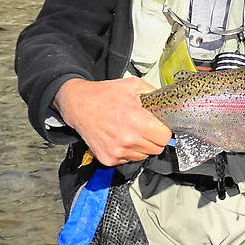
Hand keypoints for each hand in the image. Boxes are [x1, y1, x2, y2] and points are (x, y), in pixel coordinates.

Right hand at [53, 77, 171, 165]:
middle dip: (154, 139)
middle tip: (146, 128)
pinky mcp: (108, 159)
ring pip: (143, 156)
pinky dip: (128, 151)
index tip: (160, 127)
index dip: (164, 131)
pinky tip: (120, 138)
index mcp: (136, 121)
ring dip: (141, 146)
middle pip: (156, 149)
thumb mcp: (132, 85)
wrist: (78, 105)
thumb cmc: (103, 95)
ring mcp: (117, 152)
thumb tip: (166, 102)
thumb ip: (153, 93)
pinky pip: (128, 160)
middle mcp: (127, 139)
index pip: (164, 138)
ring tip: (130, 131)